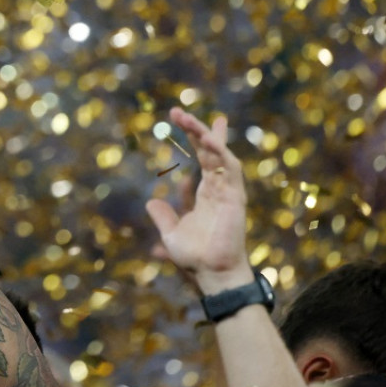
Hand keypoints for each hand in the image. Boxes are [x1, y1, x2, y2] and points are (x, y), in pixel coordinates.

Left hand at [145, 107, 250, 294]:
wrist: (212, 274)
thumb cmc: (196, 258)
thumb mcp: (171, 233)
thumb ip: (164, 216)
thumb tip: (151, 201)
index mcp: (207, 194)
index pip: (204, 159)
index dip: (197, 139)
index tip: (186, 121)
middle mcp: (219, 188)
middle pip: (210, 151)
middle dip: (197, 130)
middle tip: (178, 112)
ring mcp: (228, 191)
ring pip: (219, 154)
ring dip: (205, 135)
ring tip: (186, 119)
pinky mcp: (235, 197)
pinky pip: (229, 169)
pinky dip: (221, 152)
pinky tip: (208, 138)